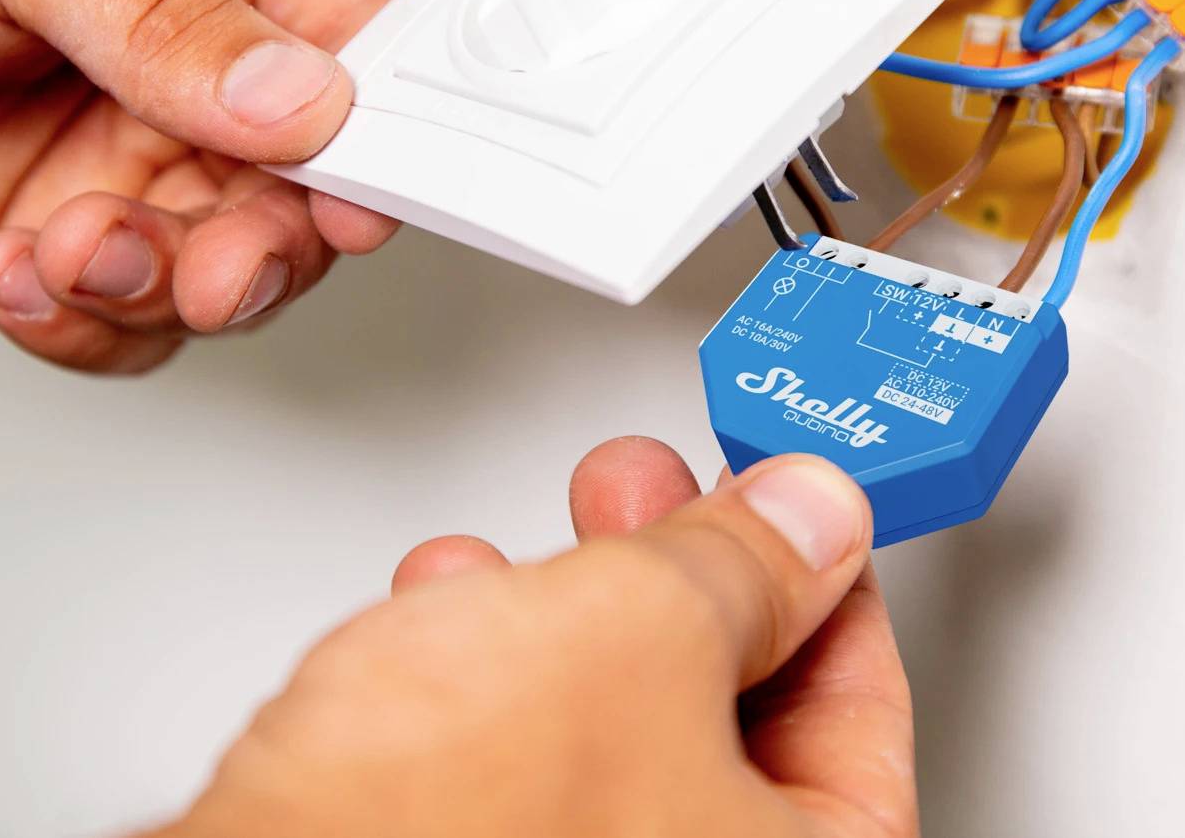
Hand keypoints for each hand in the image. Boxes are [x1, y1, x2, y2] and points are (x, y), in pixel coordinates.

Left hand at [0, 0, 400, 371]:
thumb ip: (166, 6)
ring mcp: (141, 152)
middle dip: (269, 236)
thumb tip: (300, 94)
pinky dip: (91, 322)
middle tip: (222, 263)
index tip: (364, 185)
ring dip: (164, 282)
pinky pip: (136, 316)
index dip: (381, 114)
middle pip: (312, 174)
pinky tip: (22, 273)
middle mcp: (197, 55)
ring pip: (234, 261)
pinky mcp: (75, 236)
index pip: (356, 25)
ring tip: (77, 249)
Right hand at [144, 441, 915, 836]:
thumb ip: (741, 563)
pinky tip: (455, 605)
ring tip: (548, 540)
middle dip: (683, 576)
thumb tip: (810, 515)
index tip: (791, 511)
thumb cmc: (436, 833)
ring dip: (579, 607)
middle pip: (735, 718)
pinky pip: (527, 755)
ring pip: (618, 726)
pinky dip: (501, 667)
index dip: (828, 584)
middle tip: (662, 496)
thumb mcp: (636, 635)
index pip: (863, 719)